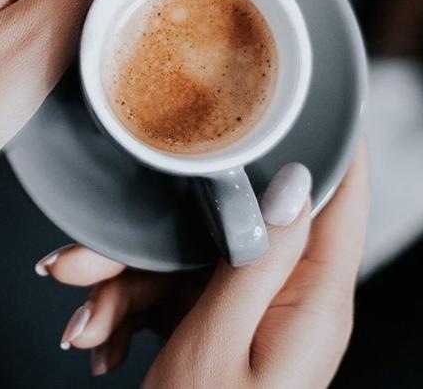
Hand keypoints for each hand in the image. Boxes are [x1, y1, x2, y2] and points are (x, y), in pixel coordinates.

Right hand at [40, 145, 370, 386]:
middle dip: (155, 238)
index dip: (328, 130)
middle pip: (237, 227)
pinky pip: (177, 297)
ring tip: (81, 318)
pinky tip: (96, 342)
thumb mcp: (219, 346)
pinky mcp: (226, 336)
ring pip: (192, 261)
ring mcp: (259, 320)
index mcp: (316, 303)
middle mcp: (295, 304)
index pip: (341, 194)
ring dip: (126, 285)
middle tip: (86, 259)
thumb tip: (295, 179)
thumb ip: (254, 257)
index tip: (308, 76)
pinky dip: (130, 314)